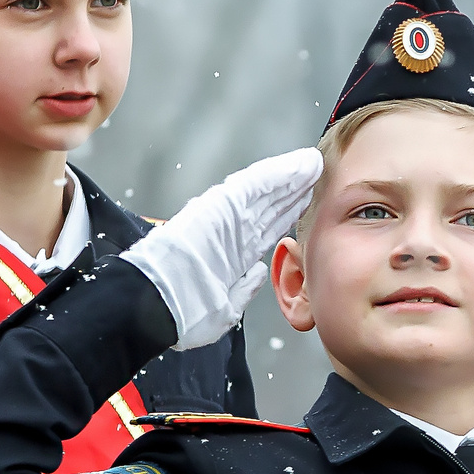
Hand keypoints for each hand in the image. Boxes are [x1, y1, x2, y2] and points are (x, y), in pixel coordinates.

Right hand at [121, 148, 323, 349]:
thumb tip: (258, 272)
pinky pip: (255, 185)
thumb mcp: (224, 307)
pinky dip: (277, 173)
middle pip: (270, 207)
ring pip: (267, 192)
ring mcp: (227, 216)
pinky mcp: (221, 204)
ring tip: (312, 163)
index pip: (266, 229)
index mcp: (232, 255)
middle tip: (316, 174)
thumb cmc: (182, 311)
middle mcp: (232, 232)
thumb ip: (244, 288)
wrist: (158, 302)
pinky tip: (297, 164)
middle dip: (293, 191)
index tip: (307, 203)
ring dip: (291, 177)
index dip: (287, 214)